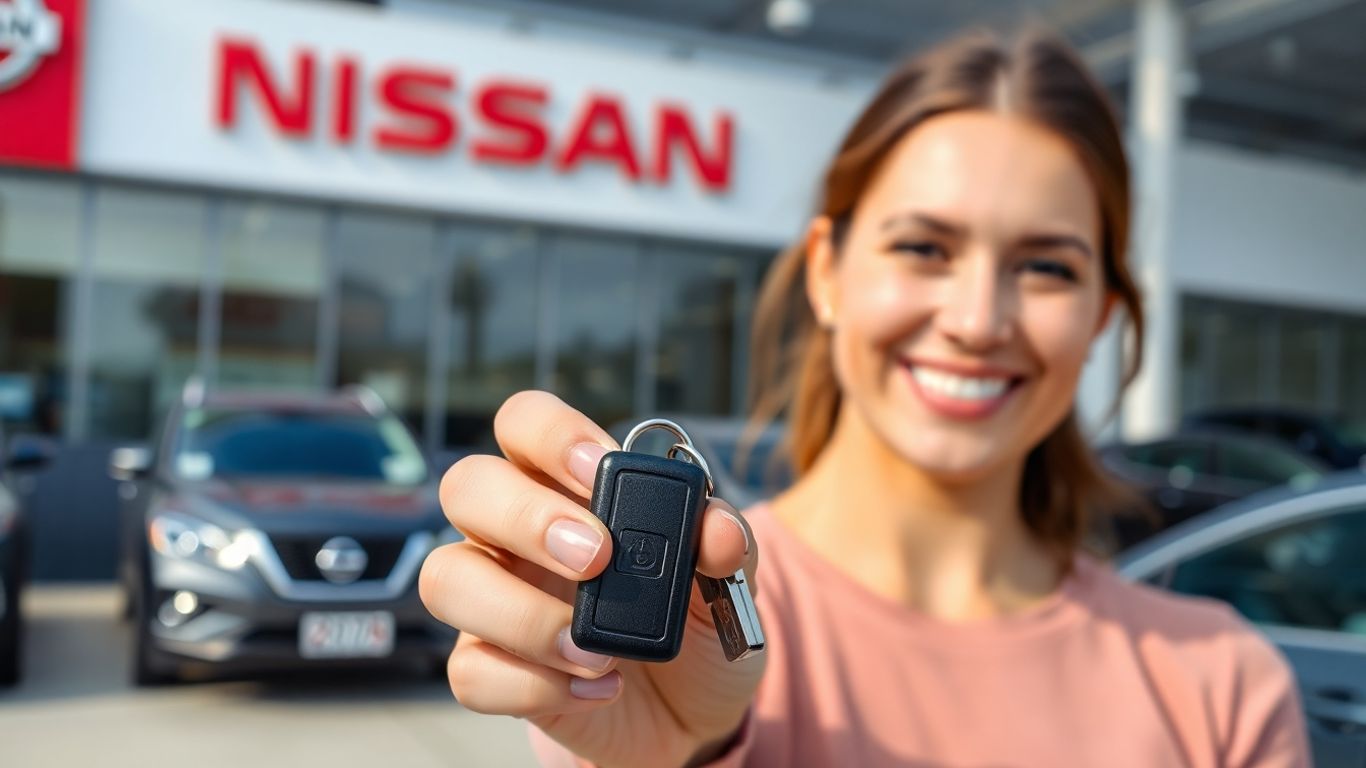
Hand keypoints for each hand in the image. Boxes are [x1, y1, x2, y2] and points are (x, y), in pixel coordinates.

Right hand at [420, 391, 764, 767]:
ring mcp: (491, 599)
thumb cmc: (691, 621)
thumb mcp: (725, 579)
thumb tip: (717, 527)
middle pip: (466, 486)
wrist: (691, 711)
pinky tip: (597, 687)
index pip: (524, 422)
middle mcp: (513, 532)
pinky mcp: (489, 668)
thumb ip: (723, 545)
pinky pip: (469, 671)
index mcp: (564, 485)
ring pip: (445, 578)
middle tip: (595, 557)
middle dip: (526, 517)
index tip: (599, 468)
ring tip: (595, 649)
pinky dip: (533, 685)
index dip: (551, 433)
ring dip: (521, 614)